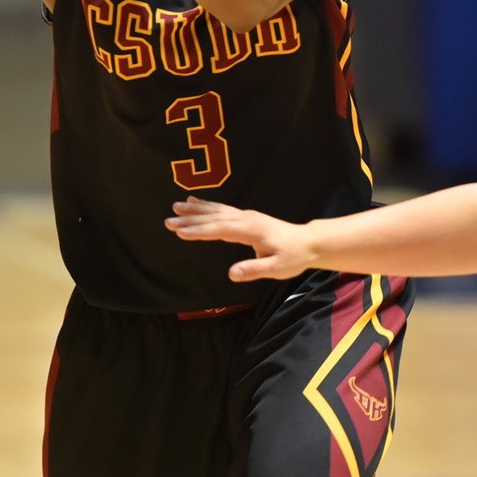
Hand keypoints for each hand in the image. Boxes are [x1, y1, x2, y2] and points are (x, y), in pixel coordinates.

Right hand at [165, 196, 313, 281]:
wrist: (308, 242)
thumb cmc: (293, 257)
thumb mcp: (277, 268)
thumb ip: (254, 270)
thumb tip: (231, 274)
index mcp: (250, 230)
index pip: (220, 230)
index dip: (199, 231)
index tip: (180, 232)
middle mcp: (246, 219)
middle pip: (213, 217)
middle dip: (190, 219)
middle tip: (168, 221)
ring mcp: (246, 216)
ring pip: (216, 210)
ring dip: (195, 209)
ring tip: (176, 207)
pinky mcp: (246, 217)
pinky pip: (222, 209)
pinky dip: (207, 205)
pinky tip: (195, 203)